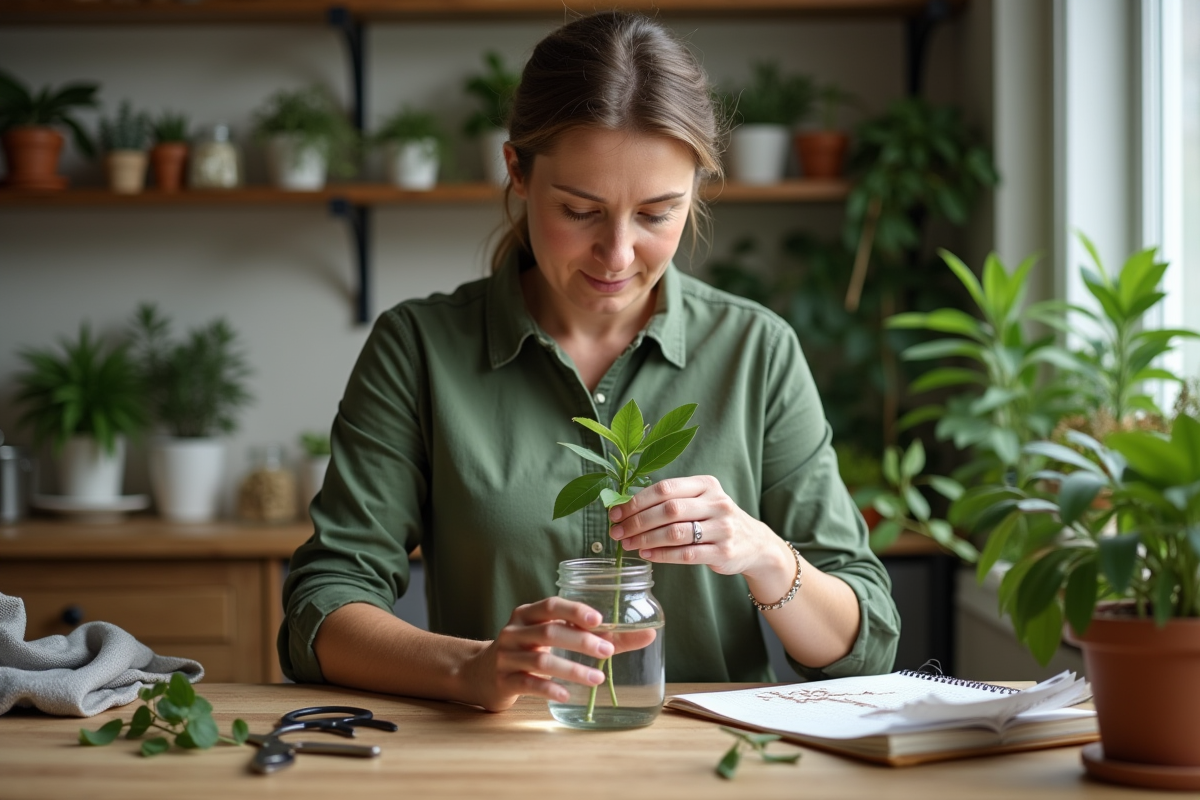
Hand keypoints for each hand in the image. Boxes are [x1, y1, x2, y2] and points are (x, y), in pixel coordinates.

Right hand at [458, 597, 650, 712]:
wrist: (480, 674)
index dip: (574, 610)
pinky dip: (549, 688)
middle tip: (607, 651)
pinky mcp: (503, 680)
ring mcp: (506, 655)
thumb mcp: (554, 637)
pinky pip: (528, 683)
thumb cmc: (527, 651)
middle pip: (550, 631)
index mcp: (528, 613)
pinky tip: (567, 694)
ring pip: (541, 659)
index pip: (552, 604)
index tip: (599, 619)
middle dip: (581, 641)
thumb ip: (598, 635)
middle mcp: (515, 630)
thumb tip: (648, 633)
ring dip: (572, 668)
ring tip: (597, 678)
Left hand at [607, 475, 791, 581]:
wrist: (754, 543)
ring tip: (628, 544)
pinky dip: (662, 555)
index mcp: (706, 484)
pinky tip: (646, 555)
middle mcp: (717, 503)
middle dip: (637, 521)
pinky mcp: (724, 552)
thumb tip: (624, 508)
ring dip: (646, 539)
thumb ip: (671, 501)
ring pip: (676, 532)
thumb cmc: (715, 519)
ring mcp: (723, 528)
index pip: (665, 488)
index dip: (636, 501)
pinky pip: (687, 554)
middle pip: (669, 510)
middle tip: (617, 532)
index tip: (615, 513)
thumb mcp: (700, 501)